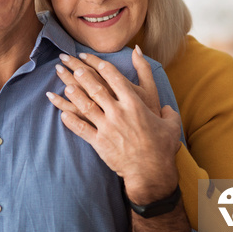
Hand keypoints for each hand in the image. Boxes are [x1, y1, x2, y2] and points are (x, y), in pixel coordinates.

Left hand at [46, 48, 181, 203]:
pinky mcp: (99, 142)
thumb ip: (168, 111)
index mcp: (134, 104)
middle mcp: (118, 112)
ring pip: (85, 105)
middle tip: (72, 66)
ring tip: (64, 85)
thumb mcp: (171, 124)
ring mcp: (107, 127)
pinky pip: (80, 129)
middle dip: (82, 75)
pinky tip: (61, 114)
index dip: (102, 67)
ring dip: (74, 94)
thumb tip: (167, 107)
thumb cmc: (162, 148)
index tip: (93, 60)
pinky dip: (70, 121)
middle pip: (96, 88)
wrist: (151, 172)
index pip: (115, 79)